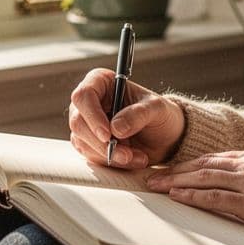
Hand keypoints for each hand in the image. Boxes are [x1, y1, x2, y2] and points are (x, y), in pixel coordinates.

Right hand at [68, 68, 184, 168]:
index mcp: (102, 82)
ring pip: (83, 142)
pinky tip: (131, 159)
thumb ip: (138, 114)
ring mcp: (88, 123)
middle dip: (102, 143)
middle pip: (78, 122)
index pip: (84, 95)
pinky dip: (111, 162)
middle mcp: (90, 101)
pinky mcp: (90, 143)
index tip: (107, 134)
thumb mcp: (157, 109)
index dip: (92, 115)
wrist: (164, 137)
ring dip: (109, 155)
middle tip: (126, 154)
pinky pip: (91, 156)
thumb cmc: (160, 114)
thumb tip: (116, 128)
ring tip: (136, 157)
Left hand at [144, 149, 243, 244]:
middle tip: (152, 177)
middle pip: (203, 164)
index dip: (188, 164)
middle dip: (174, 171)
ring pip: (204, 177)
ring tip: (156, 186)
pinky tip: (177, 197)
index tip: (170, 170)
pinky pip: (215, 198)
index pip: (213, 158)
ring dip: (175, 182)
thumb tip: (229, 186)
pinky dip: (193, 196)